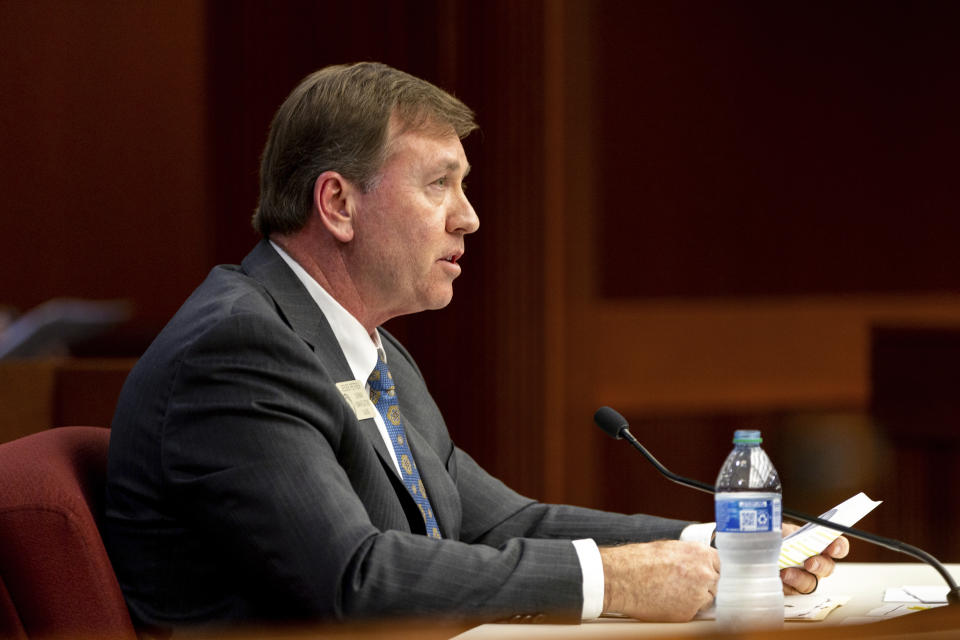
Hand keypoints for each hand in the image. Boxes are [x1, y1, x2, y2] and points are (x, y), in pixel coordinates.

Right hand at [600, 540, 718, 621]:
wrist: (623, 577)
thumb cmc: (640, 560)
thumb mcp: (669, 548)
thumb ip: (690, 556)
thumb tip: (699, 563)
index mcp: (701, 553)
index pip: (720, 564)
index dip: (711, 570)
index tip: (706, 574)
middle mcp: (705, 574)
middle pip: (716, 583)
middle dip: (705, 585)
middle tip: (685, 585)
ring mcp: (698, 595)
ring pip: (707, 600)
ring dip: (695, 598)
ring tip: (673, 592)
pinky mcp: (688, 613)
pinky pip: (693, 612)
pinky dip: (683, 609)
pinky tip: (667, 600)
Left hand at [779, 522, 849, 594]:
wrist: (759, 550)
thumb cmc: (774, 539)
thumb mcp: (780, 530)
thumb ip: (787, 531)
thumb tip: (787, 533)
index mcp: (818, 545)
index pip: (837, 546)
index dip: (839, 547)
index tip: (834, 547)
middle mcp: (815, 563)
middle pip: (827, 568)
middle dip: (820, 565)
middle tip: (810, 563)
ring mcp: (804, 578)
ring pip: (810, 583)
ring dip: (799, 578)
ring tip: (785, 573)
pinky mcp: (791, 590)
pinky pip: (792, 592)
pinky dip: (785, 585)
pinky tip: (777, 579)